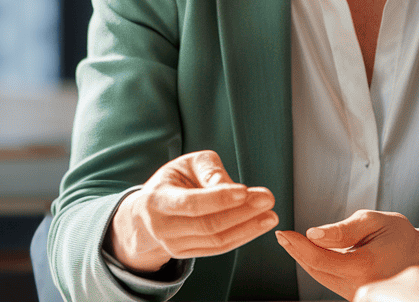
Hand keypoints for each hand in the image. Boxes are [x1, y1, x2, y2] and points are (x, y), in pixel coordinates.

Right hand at [107, 150, 277, 271]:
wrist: (148, 212)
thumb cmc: (174, 181)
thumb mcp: (187, 164)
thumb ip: (210, 171)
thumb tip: (231, 187)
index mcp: (158, 200)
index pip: (191, 203)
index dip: (218, 198)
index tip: (245, 191)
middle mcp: (162, 227)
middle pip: (207, 224)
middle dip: (242, 212)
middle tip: (267, 199)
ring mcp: (173, 245)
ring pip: (216, 240)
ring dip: (248, 227)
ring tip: (270, 215)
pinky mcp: (186, 254)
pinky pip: (218, 248)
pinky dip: (242, 236)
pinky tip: (260, 224)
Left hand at [275, 210, 418, 299]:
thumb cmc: (398, 235)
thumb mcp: (373, 221)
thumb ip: (343, 230)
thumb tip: (314, 234)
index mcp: (364, 266)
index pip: (319, 259)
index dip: (298, 246)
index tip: (283, 233)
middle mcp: (359, 286)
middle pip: (316, 270)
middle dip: (297, 252)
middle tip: (283, 236)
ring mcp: (357, 294)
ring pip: (321, 277)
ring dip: (306, 259)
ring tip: (293, 241)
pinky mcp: (356, 296)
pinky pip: (330, 280)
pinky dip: (320, 266)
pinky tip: (313, 252)